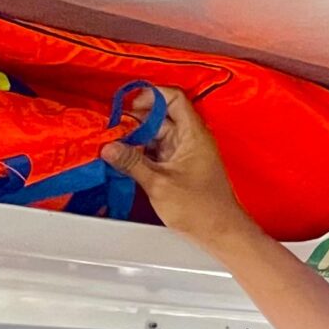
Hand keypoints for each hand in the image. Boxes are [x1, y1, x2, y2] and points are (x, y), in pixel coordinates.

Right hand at [100, 89, 252, 249]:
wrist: (220, 233)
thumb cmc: (201, 210)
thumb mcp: (159, 184)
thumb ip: (132, 162)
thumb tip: (108, 147)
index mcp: (194, 135)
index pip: (174, 98)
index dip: (151, 96)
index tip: (128, 105)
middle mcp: (190, 139)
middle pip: (160, 116)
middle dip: (135, 119)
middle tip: (113, 129)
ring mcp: (184, 152)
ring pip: (155, 134)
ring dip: (135, 137)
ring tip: (113, 145)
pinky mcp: (178, 166)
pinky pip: (155, 150)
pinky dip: (140, 151)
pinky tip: (123, 158)